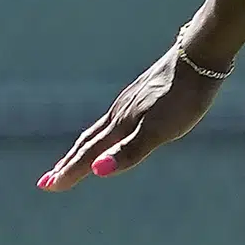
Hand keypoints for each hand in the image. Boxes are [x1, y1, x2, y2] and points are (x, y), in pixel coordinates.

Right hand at [40, 46, 225, 190]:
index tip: (47, 186)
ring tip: (73, 159)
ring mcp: (129, 104)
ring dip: (83, 149)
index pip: (87, 153)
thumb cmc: (181, 99)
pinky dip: (103, 135)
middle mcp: (119, 114)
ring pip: (99, 131)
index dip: (68, 171)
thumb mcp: (158, 131)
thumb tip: (96, 171)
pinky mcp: (141, 96)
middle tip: (48, 181)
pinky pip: (113, 121)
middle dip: (67, 164)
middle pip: (87, 143)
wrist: (198, 58)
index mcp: (120, 125)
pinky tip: (112, 132)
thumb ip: (129, 151)